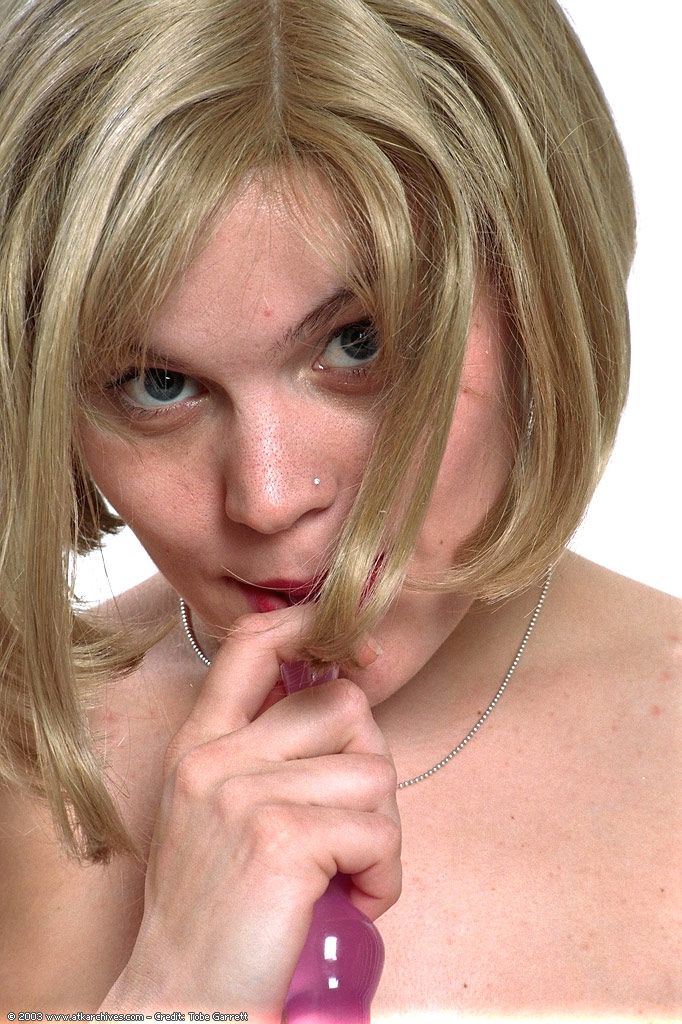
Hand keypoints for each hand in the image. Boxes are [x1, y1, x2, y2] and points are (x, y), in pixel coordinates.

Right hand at [98, 603, 400, 1017]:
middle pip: (344, 706)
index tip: (362, 654)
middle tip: (354, 827)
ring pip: (373, 774)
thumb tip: (343, 701)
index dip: (314, 627)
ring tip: (350, 876)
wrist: (186, 1003)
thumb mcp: (217, 814)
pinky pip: (378, 832)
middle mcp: (216, 759)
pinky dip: (384, 876)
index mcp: (200, 745)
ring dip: (382, 834)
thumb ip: (262, 754)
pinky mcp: (281, 839)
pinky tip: (355, 902)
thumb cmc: (218, 915)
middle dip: (371, 766)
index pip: (252, 642)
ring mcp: (245, 796)